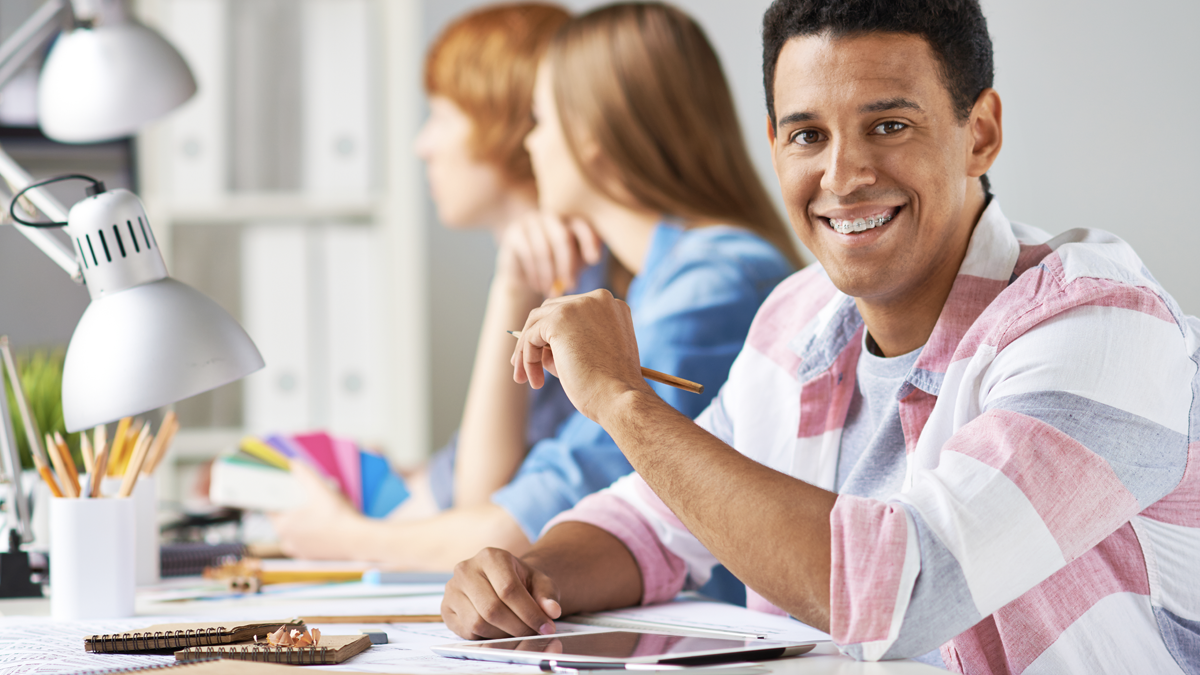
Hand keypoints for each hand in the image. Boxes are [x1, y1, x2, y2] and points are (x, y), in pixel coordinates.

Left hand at [268, 462, 361, 558]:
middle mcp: (287, 541)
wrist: (357, 540)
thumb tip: (294, 463)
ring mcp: (298, 551)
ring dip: (300, 524)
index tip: (288, 490)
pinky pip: (303, 545)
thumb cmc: (338, 516)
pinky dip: (308, 537)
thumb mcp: (321, 489)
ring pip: (293, 533)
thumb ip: (305, 474)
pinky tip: (321, 528)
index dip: (279, 497)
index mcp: (283, 525)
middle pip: (283, 520)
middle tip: (307, 499)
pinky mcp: (310, 558)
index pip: (271, 508)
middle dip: (293, 508)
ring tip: (316, 514)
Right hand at [442, 547, 562, 639]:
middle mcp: (466, 569)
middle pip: (492, 608)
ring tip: (518, 630)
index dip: (529, 612)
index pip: (508, 589)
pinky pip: (467, 631)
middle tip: (533, 633)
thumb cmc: (522, 581)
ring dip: (503, 634)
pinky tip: (500, 629)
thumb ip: (547, 595)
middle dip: (518, 627)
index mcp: (491, 556)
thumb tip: (552, 611)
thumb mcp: (540, 582)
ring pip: (478, 623)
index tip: (546, 626)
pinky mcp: (446, 608)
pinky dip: (487, 636)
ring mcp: (452, 589)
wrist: (502, 581)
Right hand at [498, 212, 602, 297]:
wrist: (520, 267)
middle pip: (562, 237)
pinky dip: (535, 274)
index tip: (594, 260)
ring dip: (550, 274)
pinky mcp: (515, 233)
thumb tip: (593, 258)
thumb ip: (582, 259)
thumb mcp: (571, 263)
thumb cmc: (554, 267)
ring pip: (544, 249)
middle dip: (568, 264)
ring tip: (552, 291)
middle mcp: (551, 218)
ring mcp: (531, 223)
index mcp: (570, 221)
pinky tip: (538, 287)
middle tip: (571, 286)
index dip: (590, 241)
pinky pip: (527, 254)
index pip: (582, 227)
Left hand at [511, 289, 649, 421]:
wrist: (620, 398)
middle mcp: (597, 299)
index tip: (545, 359)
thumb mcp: (596, 356)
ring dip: (527, 351)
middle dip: (535, 339)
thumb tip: (539, 345)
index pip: (572, 311)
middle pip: (551, 310)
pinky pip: (531, 336)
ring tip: (525, 378)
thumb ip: (574, 342)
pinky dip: (527, 358)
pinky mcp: (560, 319)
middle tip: (524, 367)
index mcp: (611, 306)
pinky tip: (535, 381)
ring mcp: (578, 306)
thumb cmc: (611, 387)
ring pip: (537, 322)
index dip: (554, 335)